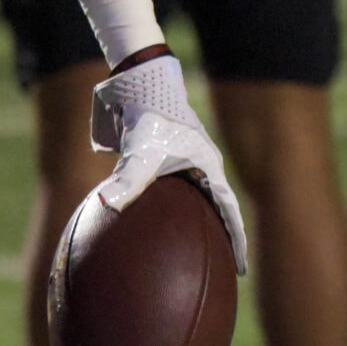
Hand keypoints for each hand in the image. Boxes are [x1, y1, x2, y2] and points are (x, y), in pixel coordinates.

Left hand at [88, 52, 247, 273]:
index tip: (241, 267)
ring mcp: (182, 162)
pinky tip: (139, 228)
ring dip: (194, 224)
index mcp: (207, 165)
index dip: (236, 239)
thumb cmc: (146, 112)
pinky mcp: (161, 159)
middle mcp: (199, 165)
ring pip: (192, 201)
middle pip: (215, 208)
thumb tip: (106, 207)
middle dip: (219, 237)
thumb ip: (127, 179)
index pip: (228, 209)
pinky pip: (166, 192)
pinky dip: (161, 211)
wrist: (136, 80)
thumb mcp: (139, 148)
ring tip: (184, 252)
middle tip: (218, 266)